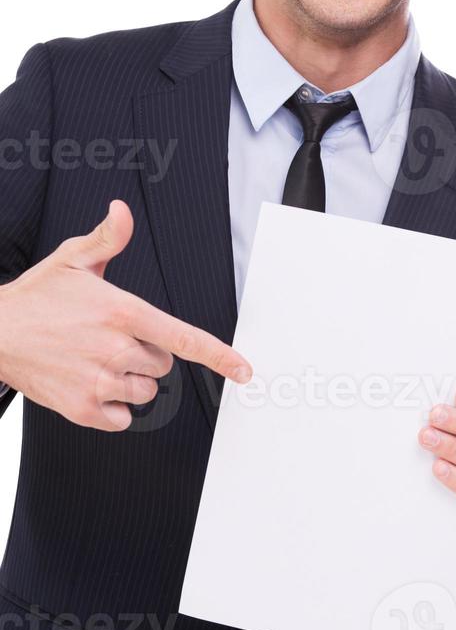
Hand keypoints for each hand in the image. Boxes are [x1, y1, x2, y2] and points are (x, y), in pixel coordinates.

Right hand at [0, 200, 251, 431]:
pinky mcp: (82, 409)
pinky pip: (122, 418)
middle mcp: (116, 349)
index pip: (184, 337)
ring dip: (131, 380)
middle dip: (146, 352)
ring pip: (145, 391)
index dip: (219, 355)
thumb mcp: (74, 258)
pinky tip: (91, 382)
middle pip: (163, 364)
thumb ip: (108, 237)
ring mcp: (99, 382)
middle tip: (112, 337)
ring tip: (98, 358)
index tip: (243, 369)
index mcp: (123, 312)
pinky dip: (113, 406)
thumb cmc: (38, 296)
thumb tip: (122, 210)